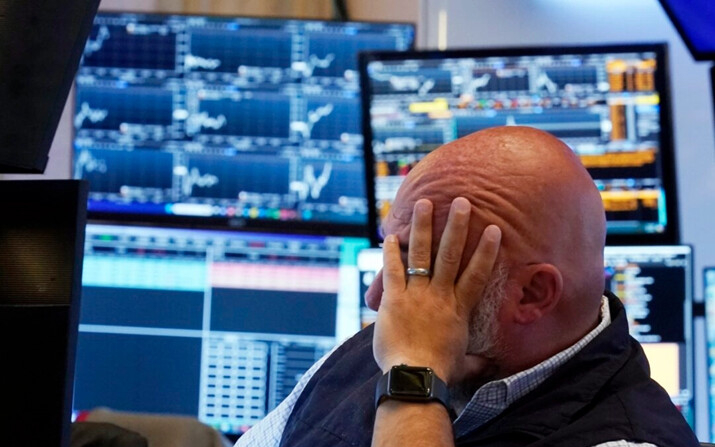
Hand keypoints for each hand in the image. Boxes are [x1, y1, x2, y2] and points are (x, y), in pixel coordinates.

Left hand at [372, 197, 500, 384]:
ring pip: (422, 254)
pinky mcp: (394, 299)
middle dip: (456, 226)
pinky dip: (391, 252)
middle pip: (450, 255)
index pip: (477, 274)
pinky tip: (390, 235)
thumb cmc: (440, 372)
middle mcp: (440, 296)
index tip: (494, 229)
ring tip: (425, 203)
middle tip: (462, 202)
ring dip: (423, 227)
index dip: (486, 250)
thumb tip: (492, 365)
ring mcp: (417, 294)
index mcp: (459, 309)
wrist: (415, 376)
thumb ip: (476, 359)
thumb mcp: (464, 364)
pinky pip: (392, 270)